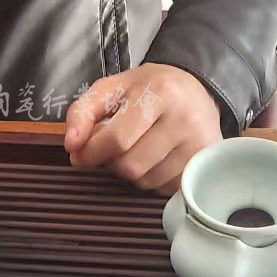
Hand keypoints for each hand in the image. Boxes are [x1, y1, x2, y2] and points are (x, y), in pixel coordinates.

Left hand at [63, 63, 221, 194]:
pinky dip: (151, 179)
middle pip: (131, 166)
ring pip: (146, 182)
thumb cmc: (150, 88)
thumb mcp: (112, 87)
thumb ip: (83, 111)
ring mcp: (199, 146)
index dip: (92, 152)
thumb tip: (72, 145)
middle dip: (111, 161)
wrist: (198, 91)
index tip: (80, 154)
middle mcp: (185, 120)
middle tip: (112, 147)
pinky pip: (164, 190)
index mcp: (160, 92)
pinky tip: (155, 159)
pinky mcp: (205, 167)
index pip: (117, 139)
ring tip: (136, 149)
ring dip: (131, 172)